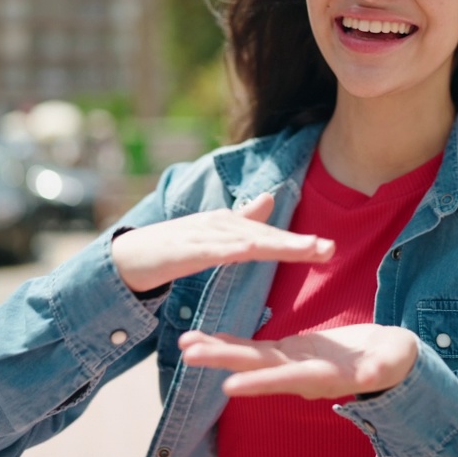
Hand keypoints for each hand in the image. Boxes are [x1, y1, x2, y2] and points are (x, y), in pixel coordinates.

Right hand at [110, 193, 334, 292]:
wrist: (128, 258)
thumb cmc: (173, 248)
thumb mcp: (213, 235)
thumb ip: (242, 221)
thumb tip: (270, 198)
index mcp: (229, 225)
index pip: (269, 236)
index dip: (298, 243)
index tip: (328, 249)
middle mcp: (220, 225)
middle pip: (264, 236)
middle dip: (297, 244)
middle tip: (329, 249)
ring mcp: (202, 236)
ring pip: (246, 241)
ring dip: (277, 245)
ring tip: (306, 251)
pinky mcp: (185, 250)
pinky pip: (213, 251)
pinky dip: (233, 250)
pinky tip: (253, 251)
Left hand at [178, 324, 419, 399]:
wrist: (388, 359)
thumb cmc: (394, 359)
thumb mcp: (391, 361)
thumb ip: (377, 369)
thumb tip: (368, 377)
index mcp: (322, 376)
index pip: (286, 379)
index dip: (259, 382)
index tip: (229, 387)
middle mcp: (299, 373)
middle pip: (257, 366)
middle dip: (223, 360)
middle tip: (189, 353)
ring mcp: (292, 362)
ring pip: (250, 357)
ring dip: (218, 351)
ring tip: (186, 345)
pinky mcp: (290, 351)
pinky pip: (255, 348)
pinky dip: (230, 342)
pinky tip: (207, 338)